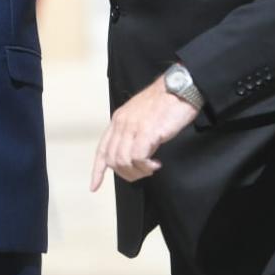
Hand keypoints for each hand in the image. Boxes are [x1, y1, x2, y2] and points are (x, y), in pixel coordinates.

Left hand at [89, 74, 198, 191]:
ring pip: (123, 161)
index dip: (97, 170)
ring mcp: (133, 127)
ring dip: (137, 171)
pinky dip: (146, 166)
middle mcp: (122, 123)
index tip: (94, 186)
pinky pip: (138, 158)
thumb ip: (132, 132)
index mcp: (118, 119)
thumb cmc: (165, 102)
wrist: (179, 88)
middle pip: (112, 160)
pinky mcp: (147, 132)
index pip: (102, 149)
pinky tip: (156, 163)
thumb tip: (133, 155)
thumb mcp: (141, 115)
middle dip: (126, 174)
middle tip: (142, 173)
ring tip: (151, 168)